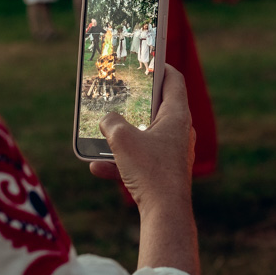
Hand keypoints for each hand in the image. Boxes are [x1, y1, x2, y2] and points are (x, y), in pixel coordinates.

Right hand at [90, 65, 194, 211]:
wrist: (165, 214)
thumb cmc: (151, 171)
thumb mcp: (122, 139)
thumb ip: (110, 122)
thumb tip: (107, 120)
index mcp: (177, 115)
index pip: (174, 80)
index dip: (160, 66)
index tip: (146, 59)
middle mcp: (179, 131)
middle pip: (157, 107)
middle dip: (134, 102)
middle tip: (118, 93)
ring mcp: (173, 152)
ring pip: (144, 135)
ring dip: (122, 135)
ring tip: (100, 134)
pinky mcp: (164, 172)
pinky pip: (139, 160)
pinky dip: (120, 161)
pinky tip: (96, 168)